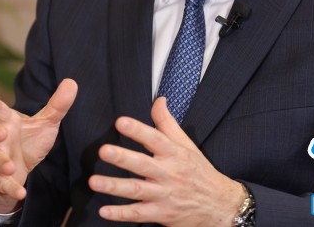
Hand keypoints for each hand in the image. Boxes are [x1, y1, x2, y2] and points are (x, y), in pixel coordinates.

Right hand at [0, 78, 77, 212]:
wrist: (16, 169)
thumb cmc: (28, 140)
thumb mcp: (45, 123)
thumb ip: (57, 105)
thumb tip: (72, 82)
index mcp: (6, 121)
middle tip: (2, 132)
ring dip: (0, 162)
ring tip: (10, 167)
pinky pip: (0, 183)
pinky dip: (9, 187)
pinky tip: (20, 193)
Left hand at [88, 97, 244, 225]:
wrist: (220, 206)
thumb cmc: (199, 172)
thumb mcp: (186, 145)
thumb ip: (167, 123)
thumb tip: (159, 100)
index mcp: (174, 154)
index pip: (155, 139)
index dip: (138, 130)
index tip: (120, 122)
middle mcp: (169, 173)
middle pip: (142, 165)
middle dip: (122, 158)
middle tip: (103, 151)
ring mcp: (164, 195)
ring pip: (137, 190)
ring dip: (114, 186)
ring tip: (94, 181)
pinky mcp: (161, 214)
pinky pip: (138, 214)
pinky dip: (121, 214)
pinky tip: (104, 210)